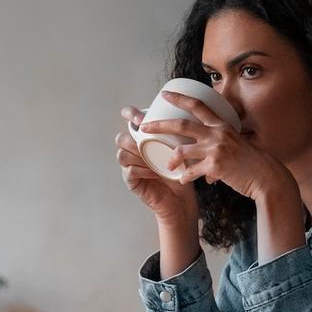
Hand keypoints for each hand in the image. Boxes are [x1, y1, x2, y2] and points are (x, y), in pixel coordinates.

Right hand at [116, 105, 198, 223]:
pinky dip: (142, 169)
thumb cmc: (183, 171)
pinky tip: (155, 172)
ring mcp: (130, 166)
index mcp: (144, 138)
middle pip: (121, 137)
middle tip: (145, 135)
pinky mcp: (131, 181)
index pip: (129, 120)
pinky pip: (129, 170)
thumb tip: (189, 112)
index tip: (140, 116)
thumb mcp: (183, 148)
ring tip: (154, 158)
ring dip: (138, 154)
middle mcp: (134, 150)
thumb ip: (181, 132)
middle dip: (132, 135)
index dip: (130, 114)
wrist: (181, 199)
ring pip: (123, 153)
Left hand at [139, 91, 297, 200]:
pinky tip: (183, 180)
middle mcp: (217, 134)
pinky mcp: (215, 167)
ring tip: (167, 166)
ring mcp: (216, 150)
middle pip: (182, 125)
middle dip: (160, 125)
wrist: (266, 178)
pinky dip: (186, 177)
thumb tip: (207, 145)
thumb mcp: (237, 142)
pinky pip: (192, 172)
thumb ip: (220, 139)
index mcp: (222, 126)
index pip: (198, 106)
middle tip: (144, 127)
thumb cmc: (251, 162)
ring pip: (182, 151)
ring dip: (171, 159)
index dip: (180, 98)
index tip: (165, 94)